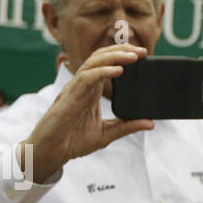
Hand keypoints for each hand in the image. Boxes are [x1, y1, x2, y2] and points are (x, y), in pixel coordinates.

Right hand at [17, 43, 154, 181]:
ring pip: (94, 63)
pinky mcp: (70, 96)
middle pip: (101, 58)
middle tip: (142, 51)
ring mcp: (75, 88)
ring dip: (115, 57)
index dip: (123, 56)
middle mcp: (84, 85)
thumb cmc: (73, 141)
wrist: (52, 152)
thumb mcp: (106, 133)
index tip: (143, 56)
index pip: (107, 64)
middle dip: (122, 51)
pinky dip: (102, 72)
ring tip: (134, 57)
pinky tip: (118, 71)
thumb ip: (127, 126)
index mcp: (92, 90)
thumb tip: (150, 123)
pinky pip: (86, 78)